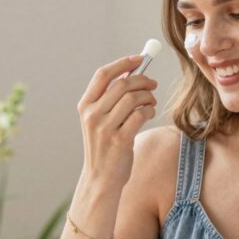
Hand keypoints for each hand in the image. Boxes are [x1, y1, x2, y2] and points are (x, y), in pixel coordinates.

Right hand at [77, 55, 158, 189]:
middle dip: (142, 80)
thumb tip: (132, 74)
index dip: (123, 64)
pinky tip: (149, 114)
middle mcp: (92, 115)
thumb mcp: (100, 121)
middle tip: (153, 84)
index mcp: (85, 106)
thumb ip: (111, 99)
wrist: (100, 179)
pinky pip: (140, 115)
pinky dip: (149, 111)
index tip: (139, 59)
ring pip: (133, 98)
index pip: (103, 75)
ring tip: (151, 102)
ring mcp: (105, 128)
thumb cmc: (105, 147)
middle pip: (122, 84)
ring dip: (148, 97)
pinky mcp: (120, 140)